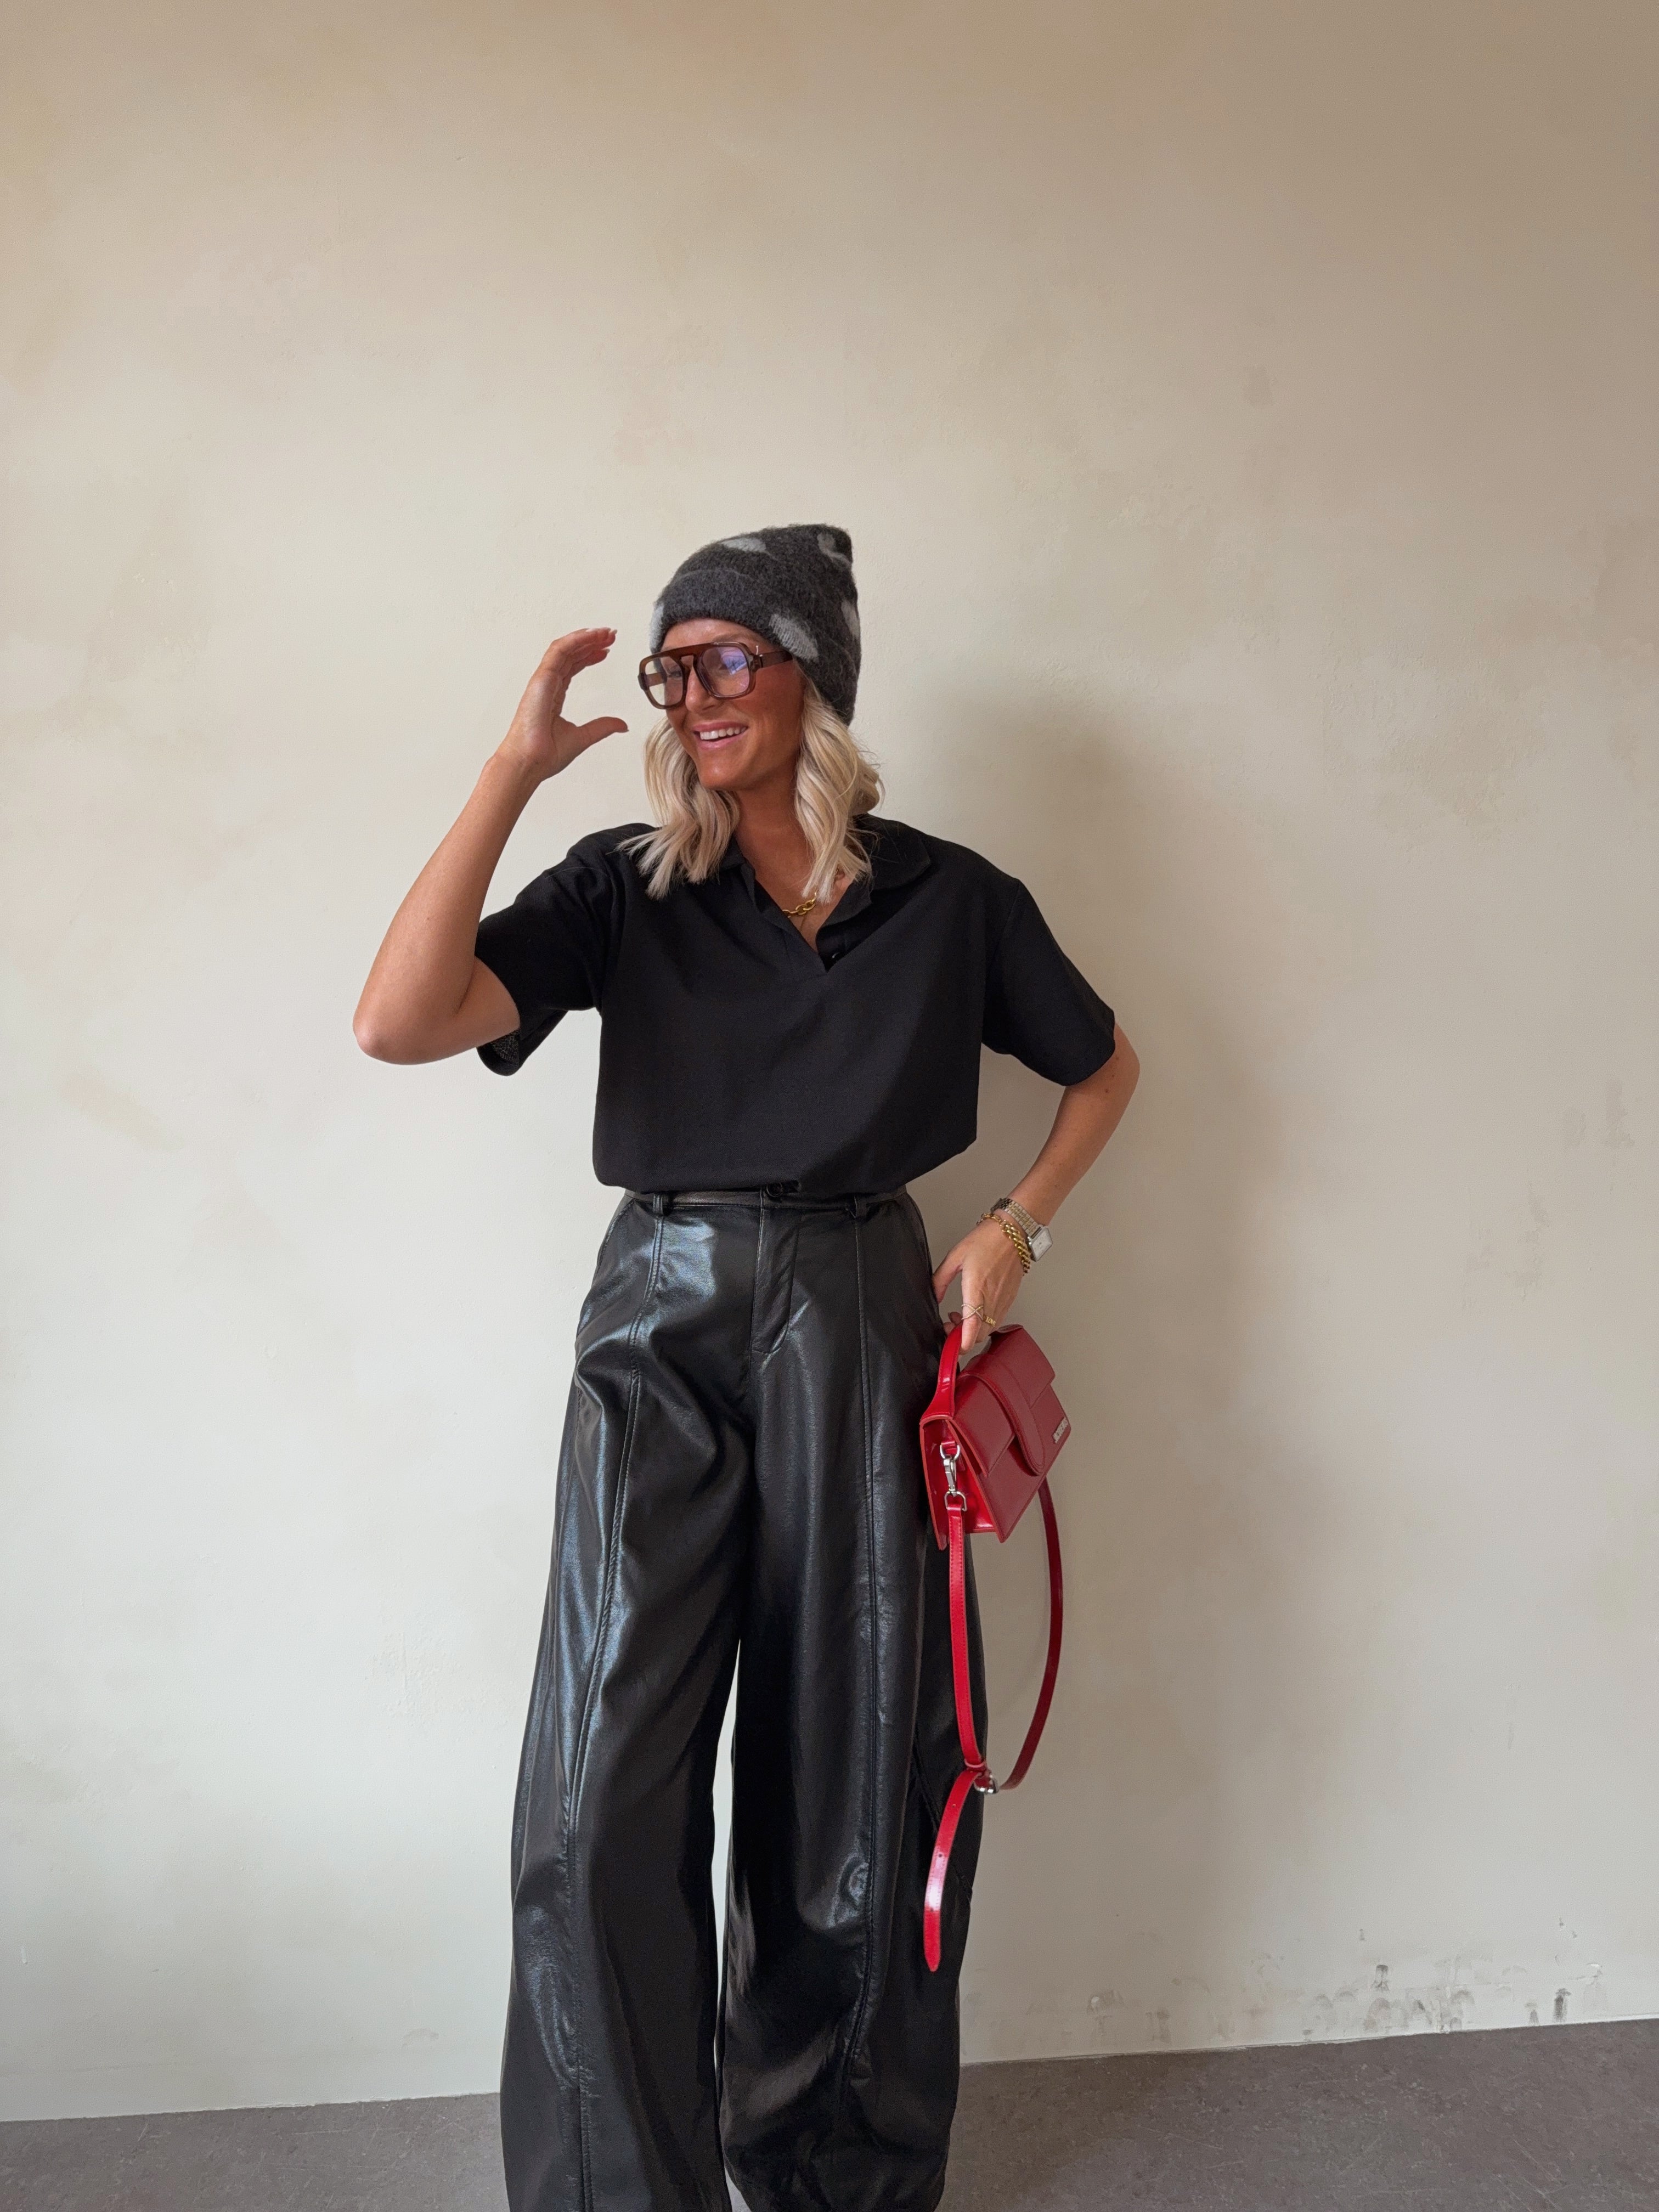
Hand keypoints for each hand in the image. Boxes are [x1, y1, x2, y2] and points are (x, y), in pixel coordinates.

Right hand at [496, 627, 628, 783]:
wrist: (530, 763)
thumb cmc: (545, 755)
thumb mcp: (584, 737)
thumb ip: (602, 727)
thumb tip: (621, 724)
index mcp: (554, 696)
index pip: (572, 667)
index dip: (589, 656)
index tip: (606, 651)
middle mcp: (547, 685)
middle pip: (570, 655)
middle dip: (590, 642)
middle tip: (610, 636)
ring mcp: (543, 681)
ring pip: (564, 649)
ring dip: (585, 637)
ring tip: (605, 633)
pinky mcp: (541, 680)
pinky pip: (557, 652)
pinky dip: (574, 641)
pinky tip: (590, 635)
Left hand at [931, 1218, 1026, 1357]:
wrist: (1014, 1232)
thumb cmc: (987, 1240)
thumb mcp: (955, 1257)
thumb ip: (940, 1279)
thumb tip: (933, 1296)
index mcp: (977, 1287)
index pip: (972, 1324)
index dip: (963, 1341)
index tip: (954, 1348)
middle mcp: (993, 1297)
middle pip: (980, 1333)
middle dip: (962, 1337)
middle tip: (948, 1326)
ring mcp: (1004, 1300)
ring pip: (989, 1329)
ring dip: (973, 1330)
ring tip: (960, 1316)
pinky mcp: (1010, 1299)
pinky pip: (997, 1320)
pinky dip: (984, 1323)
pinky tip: (975, 1310)